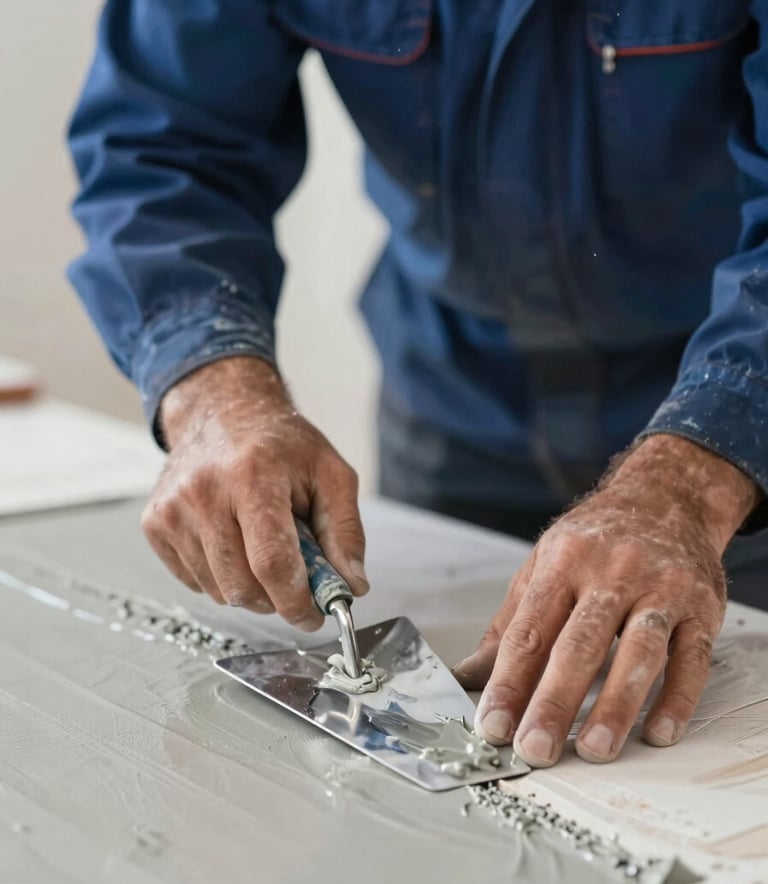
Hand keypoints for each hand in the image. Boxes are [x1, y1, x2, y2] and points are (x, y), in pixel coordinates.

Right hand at [141, 357, 367, 630]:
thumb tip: (351, 586)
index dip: (296, 601)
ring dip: (249, 590)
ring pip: (217, 590)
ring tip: (264, 552)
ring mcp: (173, 509)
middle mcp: (204, 492)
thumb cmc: (282, 445)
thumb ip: (346, 532)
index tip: (314, 615)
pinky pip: (193, 581)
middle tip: (295, 586)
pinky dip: (221, 579)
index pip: (272, 561)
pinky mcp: (155, 523)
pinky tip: (235, 545)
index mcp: (253, 476)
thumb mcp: (331, 475)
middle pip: (241, 585)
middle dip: (276, 601)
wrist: (221, 411)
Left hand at [454, 435, 758, 765]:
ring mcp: (660, 587)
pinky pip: (692, 658)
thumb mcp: (544, 566)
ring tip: (593, 749)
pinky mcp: (701, 606)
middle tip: (534, 749)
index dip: (508, 682)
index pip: (530, 630)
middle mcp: (611, 571)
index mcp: (563, 562)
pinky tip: (657, 732)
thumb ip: (510, 625)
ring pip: (638, 650)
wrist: (665, 497)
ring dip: (615, 705)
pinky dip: (676, 698)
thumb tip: (469, 675)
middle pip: (579, 643)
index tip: (492, 725)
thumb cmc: (594, 540)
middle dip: (554, 700)